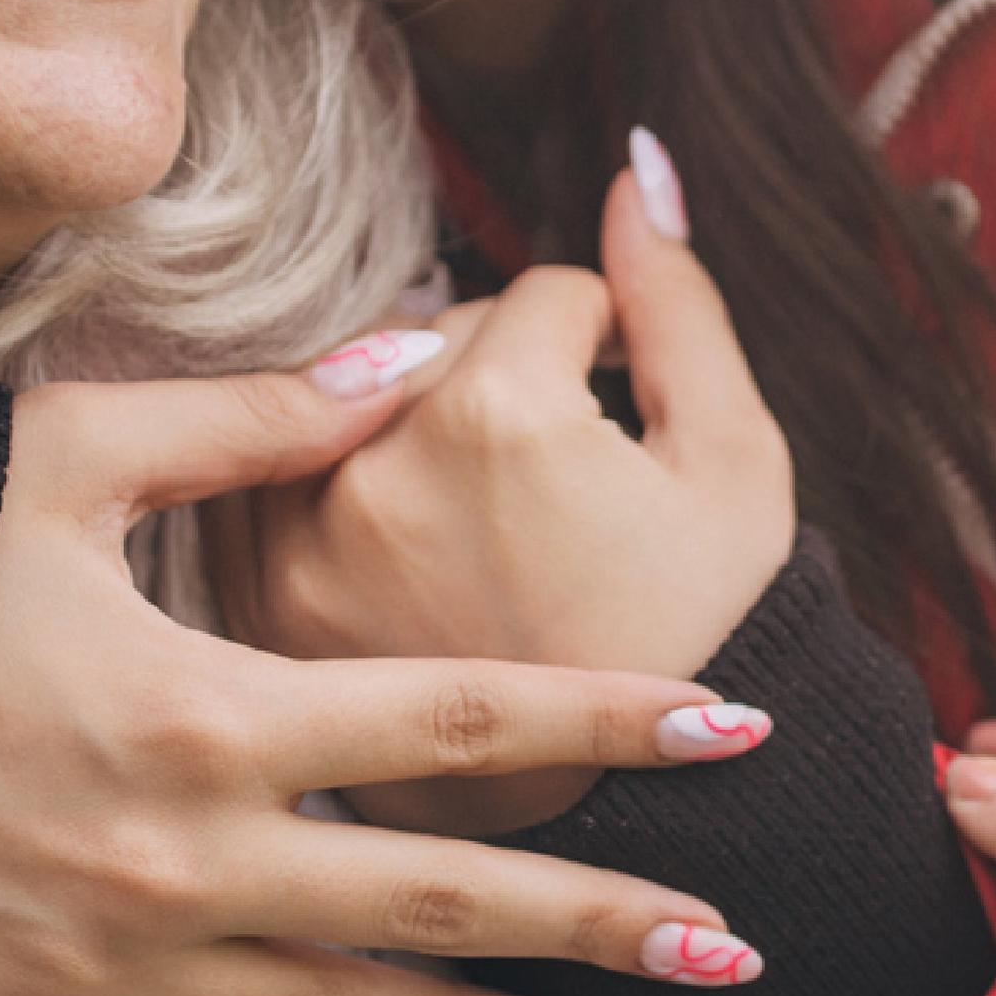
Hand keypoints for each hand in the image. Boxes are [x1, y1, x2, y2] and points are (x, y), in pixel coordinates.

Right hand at [0, 350, 776, 995]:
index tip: (735, 735)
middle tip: (737, 961)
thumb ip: (253, 420)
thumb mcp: (62, 457)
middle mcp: (183, 863)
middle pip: (440, 906)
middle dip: (604, 932)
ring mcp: (105, 973)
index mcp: (210, 711)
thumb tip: (416, 354)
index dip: (611, 726)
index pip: (462, 721)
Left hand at [206, 131, 797, 831]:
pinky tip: (410, 544)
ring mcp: (302, 541)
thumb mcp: (732, 464)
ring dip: (407, 422)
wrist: (628, 827)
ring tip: (483, 509)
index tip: (621, 418)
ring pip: (348, 404)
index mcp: (493, 417)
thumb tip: (637, 168)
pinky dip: (337, 487)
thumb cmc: (704, 639)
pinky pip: (285, 485)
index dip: (603, 341)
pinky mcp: (263, 605)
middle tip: (560, 479)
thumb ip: (678, 303)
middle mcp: (371, 469)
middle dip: (503, 380)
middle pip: (432, 340)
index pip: (541, 295)